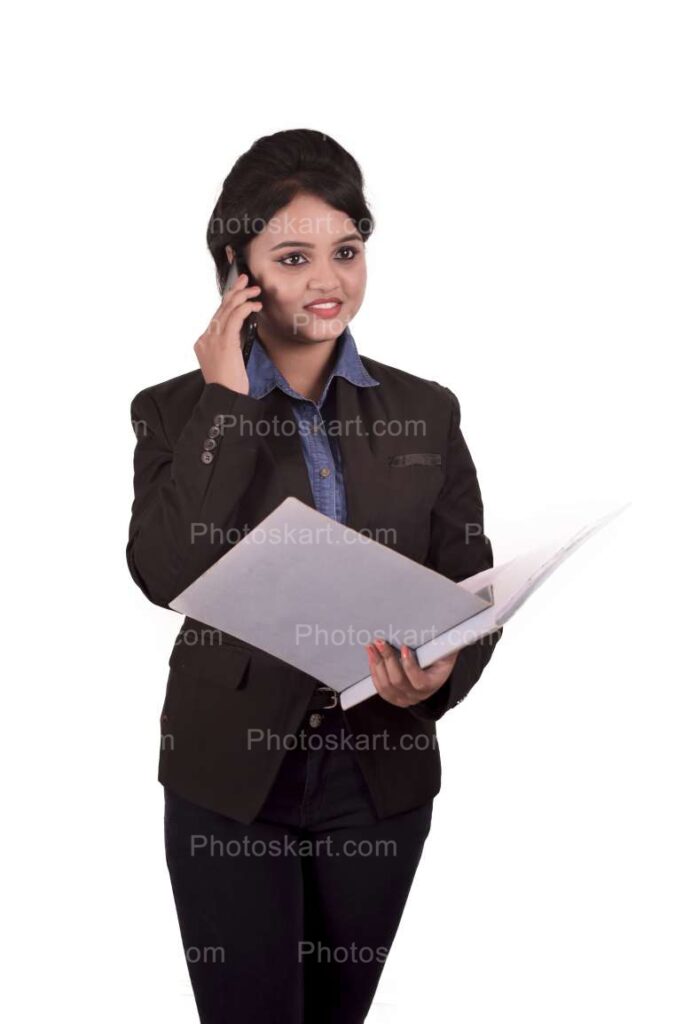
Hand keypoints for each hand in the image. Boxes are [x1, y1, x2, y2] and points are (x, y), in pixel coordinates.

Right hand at [194, 273, 262, 393]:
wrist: (225, 398)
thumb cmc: (229, 385)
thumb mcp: (227, 362)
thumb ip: (229, 345)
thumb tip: (240, 331)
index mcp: (203, 343)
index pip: (216, 317)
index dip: (229, 302)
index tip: (239, 293)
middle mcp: (205, 338)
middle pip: (220, 309)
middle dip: (234, 292)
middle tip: (245, 280)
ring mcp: (212, 340)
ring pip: (226, 309)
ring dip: (242, 296)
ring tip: (254, 290)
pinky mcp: (224, 342)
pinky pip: (234, 318)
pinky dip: (244, 308)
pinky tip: (254, 305)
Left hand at [366, 638, 459, 707]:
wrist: (434, 670)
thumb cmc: (439, 655)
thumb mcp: (446, 649)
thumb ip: (446, 642)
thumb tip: (454, 629)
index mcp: (433, 683)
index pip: (419, 681)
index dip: (409, 666)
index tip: (404, 647)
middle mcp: (419, 695)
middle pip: (398, 682)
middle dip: (387, 660)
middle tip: (380, 642)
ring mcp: (405, 699)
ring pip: (386, 686)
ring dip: (377, 665)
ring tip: (371, 647)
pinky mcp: (394, 698)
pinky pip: (381, 689)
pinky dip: (374, 673)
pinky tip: (371, 658)